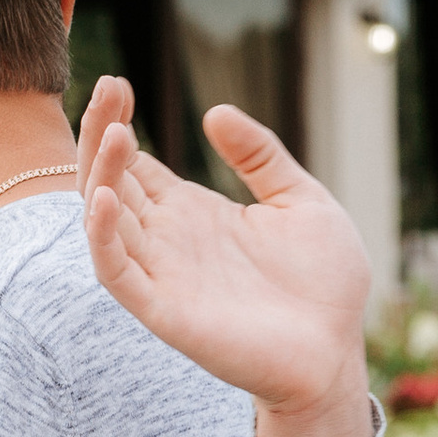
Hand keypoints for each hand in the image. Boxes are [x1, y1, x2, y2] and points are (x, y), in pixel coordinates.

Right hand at [80, 80, 377, 436]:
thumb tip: (215, 113)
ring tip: (112, 131)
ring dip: (100, 175)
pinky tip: (104, 199)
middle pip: (111, 179)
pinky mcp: (162, 310)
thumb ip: (260, 156)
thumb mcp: (301, 200)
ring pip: (105, 219)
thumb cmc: (324, 285)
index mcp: (192, 213)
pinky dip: (102, 237)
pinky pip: (116, 272)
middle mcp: (166, 239)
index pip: (136, 163)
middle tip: (108, 87)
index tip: (119, 82)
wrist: (337, 354)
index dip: (119, 122)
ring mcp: (160, 273)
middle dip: (100, 133)